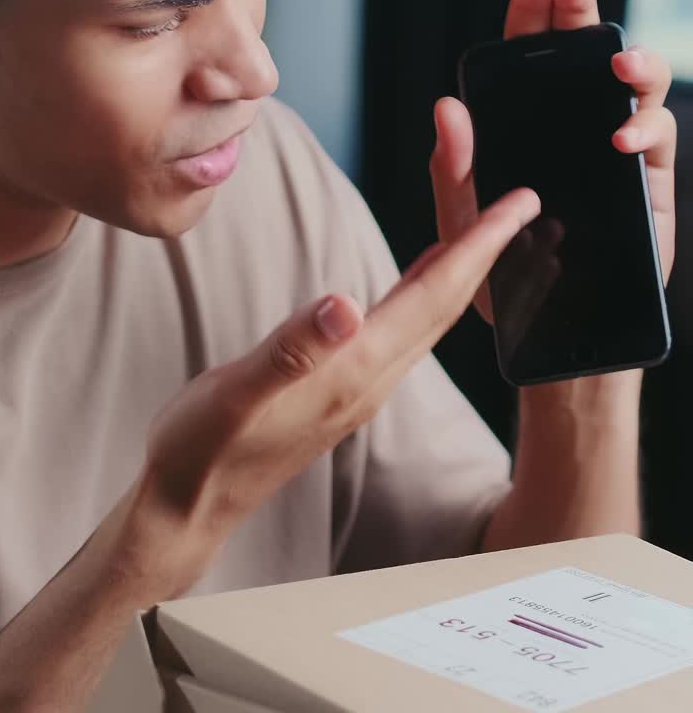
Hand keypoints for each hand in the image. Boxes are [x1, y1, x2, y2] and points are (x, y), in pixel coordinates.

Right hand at [111, 186, 539, 602]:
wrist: (189, 508)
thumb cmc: (202, 451)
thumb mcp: (235, 395)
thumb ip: (291, 351)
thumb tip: (345, 303)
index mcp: (351, 372)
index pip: (432, 297)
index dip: (477, 246)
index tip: (520, 204)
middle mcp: (367, 381)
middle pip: (445, 306)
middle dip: (487, 252)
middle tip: (523, 204)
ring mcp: (357, 390)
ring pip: (429, 320)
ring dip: (462, 273)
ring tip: (486, 234)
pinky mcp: (341, 392)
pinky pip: (403, 333)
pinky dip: (425, 296)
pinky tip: (421, 281)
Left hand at [430, 0, 676, 324]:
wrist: (551, 334)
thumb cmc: (502, 279)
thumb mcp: (465, 225)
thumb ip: (456, 169)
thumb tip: (447, 107)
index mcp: (526, 128)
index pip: (527, 59)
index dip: (532, 14)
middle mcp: (574, 128)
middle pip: (583, 56)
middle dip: (581, 14)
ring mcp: (616, 149)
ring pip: (637, 85)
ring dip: (632, 62)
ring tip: (615, 64)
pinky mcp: (648, 181)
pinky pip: (658, 138)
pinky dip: (644, 127)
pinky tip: (622, 135)